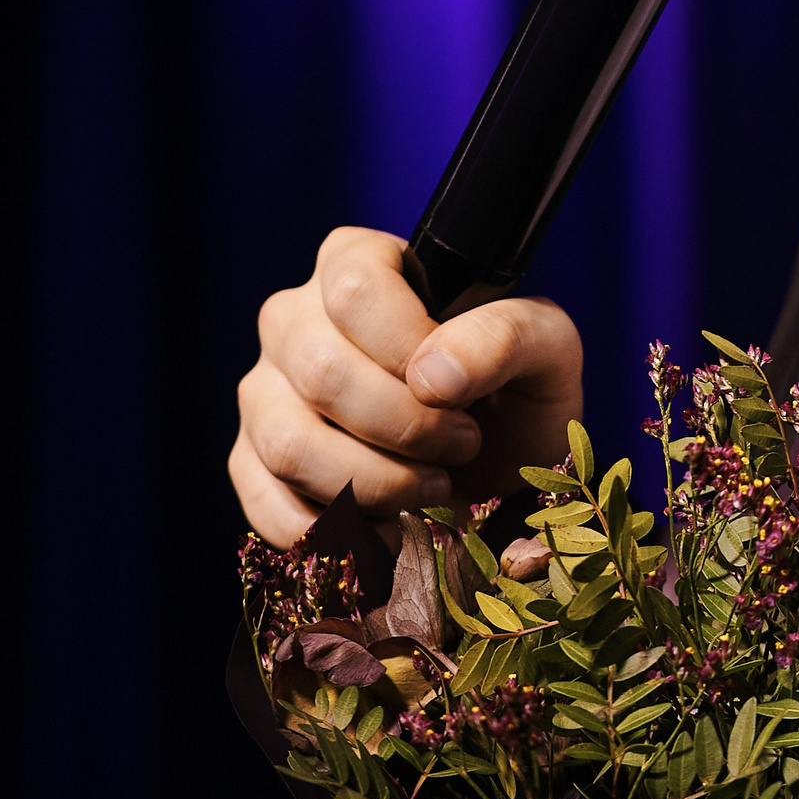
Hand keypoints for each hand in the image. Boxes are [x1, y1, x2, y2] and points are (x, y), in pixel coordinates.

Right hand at [229, 225, 582, 544]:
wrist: (503, 463)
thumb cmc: (517, 388)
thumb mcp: (544, 347)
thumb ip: (503, 337)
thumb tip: (430, 376)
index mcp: (355, 263)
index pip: (354, 287)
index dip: (407, 346)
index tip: (459, 393)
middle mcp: (293, 319)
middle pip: (321, 371)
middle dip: (407, 428)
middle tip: (461, 445)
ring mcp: (265, 392)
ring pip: (288, 443)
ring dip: (376, 483)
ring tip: (432, 487)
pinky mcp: (254, 463)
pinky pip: (267, 506)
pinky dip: (338, 535)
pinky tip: (390, 531)